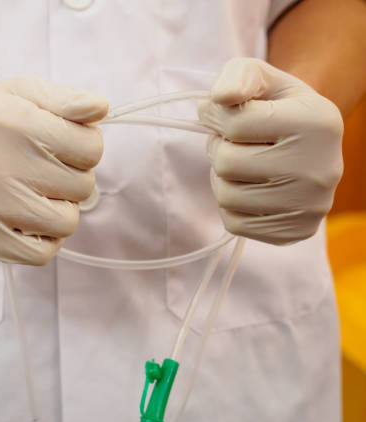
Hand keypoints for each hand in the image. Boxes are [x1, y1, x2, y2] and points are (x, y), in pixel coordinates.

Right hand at [0, 76, 107, 263]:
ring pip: (65, 222)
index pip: (90, 147)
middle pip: (81, 186)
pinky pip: (40, 254)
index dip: (85, 146)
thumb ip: (64, 99)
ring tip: (39, 194)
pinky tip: (32, 220)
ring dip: (61, 209)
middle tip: (46, 170)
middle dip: (72, 177)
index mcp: (11, 121)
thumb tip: (101, 108)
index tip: (65, 146)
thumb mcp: (20, 93)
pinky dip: (45, 240)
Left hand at [198, 58, 342, 244]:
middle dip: (220, 148)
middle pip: (227, 163)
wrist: (307, 144)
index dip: (215, 115)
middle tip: (234, 142)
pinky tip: (250, 187)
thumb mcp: (262, 77)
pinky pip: (233, 223)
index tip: (219, 111)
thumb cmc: (276, 106)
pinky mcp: (295, 232)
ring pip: (226, 196)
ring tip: (242, 163)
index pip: (236, 123)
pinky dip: (231, 205)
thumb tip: (220, 98)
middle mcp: (320, 169)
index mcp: (317, 122)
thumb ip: (238, 75)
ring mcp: (310, 206)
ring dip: (222, 177)